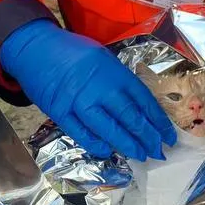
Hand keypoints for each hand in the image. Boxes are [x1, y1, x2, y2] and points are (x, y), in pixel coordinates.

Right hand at [0, 19, 175, 160]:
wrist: (35, 48)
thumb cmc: (72, 52)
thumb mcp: (103, 58)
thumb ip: (119, 80)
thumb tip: (139, 107)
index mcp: (113, 71)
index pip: (143, 100)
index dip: (158, 120)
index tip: (168, 135)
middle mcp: (99, 86)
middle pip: (129, 116)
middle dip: (147, 136)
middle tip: (159, 151)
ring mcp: (78, 100)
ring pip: (107, 127)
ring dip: (126, 144)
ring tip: (141, 155)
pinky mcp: (59, 111)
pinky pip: (80, 132)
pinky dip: (95, 144)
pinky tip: (108, 151)